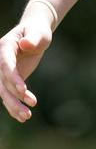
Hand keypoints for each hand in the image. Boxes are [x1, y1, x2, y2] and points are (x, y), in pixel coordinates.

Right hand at [0, 7, 52, 121]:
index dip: (12, 78)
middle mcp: (0, 61)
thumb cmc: (37, 31)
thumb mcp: (39, 32)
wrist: (34, 34)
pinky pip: (9, 94)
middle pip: (2, 82)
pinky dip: (15, 105)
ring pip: (4, 92)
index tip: (23, 90)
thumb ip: (33, 38)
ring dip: (14, 105)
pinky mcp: (10, 79)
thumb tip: (26, 44)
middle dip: (14, 97)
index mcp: (5, 47)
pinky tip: (24, 116)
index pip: (6, 64)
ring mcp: (3, 71)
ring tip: (27, 116)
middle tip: (28, 110)